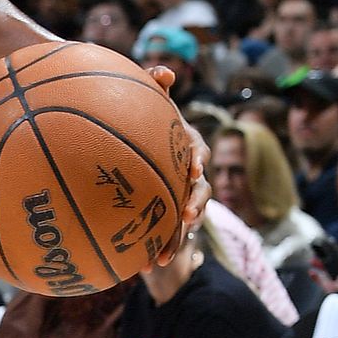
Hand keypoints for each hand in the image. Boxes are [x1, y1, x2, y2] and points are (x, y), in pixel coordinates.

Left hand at [147, 66, 209, 264]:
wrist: (136, 150)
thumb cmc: (145, 122)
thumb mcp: (149, 105)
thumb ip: (156, 86)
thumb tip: (163, 70)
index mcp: (186, 147)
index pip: (198, 151)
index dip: (198, 159)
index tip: (193, 168)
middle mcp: (189, 174)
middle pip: (201, 191)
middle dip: (196, 205)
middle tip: (186, 215)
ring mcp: (181, 197)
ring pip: (187, 218)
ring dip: (179, 235)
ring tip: (164, 252)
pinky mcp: (169, 217)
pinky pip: (168, 235)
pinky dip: (160, 249)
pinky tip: (145, 267)